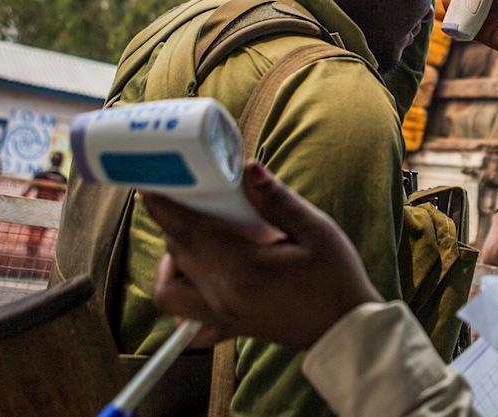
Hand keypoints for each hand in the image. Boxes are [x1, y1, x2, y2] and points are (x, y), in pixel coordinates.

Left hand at [144, 161, 382, 350]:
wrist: (346, 331)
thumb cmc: (336, 280)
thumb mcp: (317, 231)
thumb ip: (277, 200)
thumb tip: (247, 167)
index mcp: (243, 269)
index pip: (189, 230)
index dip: (165, 205)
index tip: (151, 182)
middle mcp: (223, 295)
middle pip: (177, 251)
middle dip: (173, 221)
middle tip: (189, 195)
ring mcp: (221, 314)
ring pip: (170, 286)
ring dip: (172, 258)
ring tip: (197, 235)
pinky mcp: (226, 325)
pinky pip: (184, 313)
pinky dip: (181, 292)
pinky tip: (199, 273)